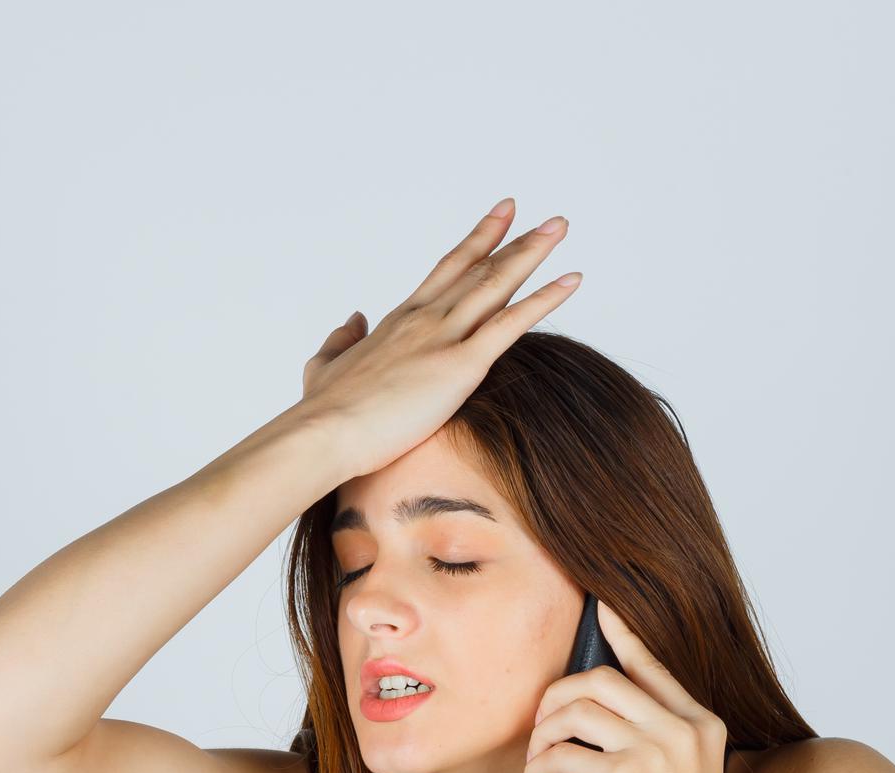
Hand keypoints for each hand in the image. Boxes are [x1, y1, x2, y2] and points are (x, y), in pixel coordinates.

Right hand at [293, 199, 581, 480]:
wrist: (321, 433)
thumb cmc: (322, 411)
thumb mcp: (324, 365)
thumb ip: (342, 338)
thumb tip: (354, 316)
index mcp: (399, 321)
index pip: (446, 272)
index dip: (477, 244)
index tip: (501, 218)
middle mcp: (425, 319)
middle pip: (479, 269)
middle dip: (514, 239)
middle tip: (547, 219)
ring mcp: (443, 338)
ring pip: (497, 284)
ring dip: (533, 253)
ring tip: (561, 227)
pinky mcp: (460, 366)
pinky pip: (512, 324)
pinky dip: (545, 299)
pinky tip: (572, 279)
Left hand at [517, 600, 738, 772]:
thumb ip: (659, 741)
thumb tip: (598, 716)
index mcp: (700, 723)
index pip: (651, 666)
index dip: (620, 635)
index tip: (599, 612)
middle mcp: (680, 727)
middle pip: (601, 679)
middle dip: (558, 695)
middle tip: (541, 723)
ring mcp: (654, 750)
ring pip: (576, 710)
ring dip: (542, 734)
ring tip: (535, 760)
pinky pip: (562, 754)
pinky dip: (537, 768)